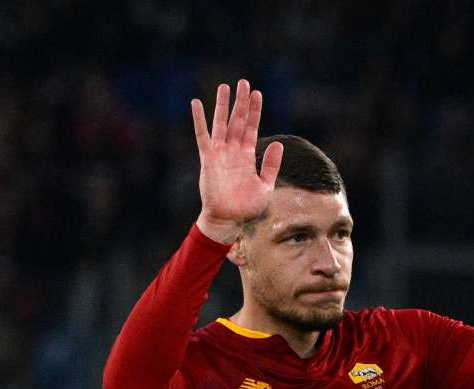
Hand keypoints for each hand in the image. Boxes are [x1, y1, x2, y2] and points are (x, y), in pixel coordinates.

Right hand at [190, 79, 282, 242]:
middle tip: (244, 82)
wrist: (229, 220)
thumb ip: (270, 165)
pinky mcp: (208, 159)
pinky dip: (199, 120)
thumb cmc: (247, 207)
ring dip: (222, 105)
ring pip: (221, 124)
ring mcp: (220, 154)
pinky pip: (202, 136)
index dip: (255, 111)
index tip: (257, 94)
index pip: (252, 128)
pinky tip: (196, 103)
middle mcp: (233, 152)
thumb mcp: (265, 185)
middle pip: (238, 121)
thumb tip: (277, 143)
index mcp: (247, 157)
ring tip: (225, 86)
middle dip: (241, 102)